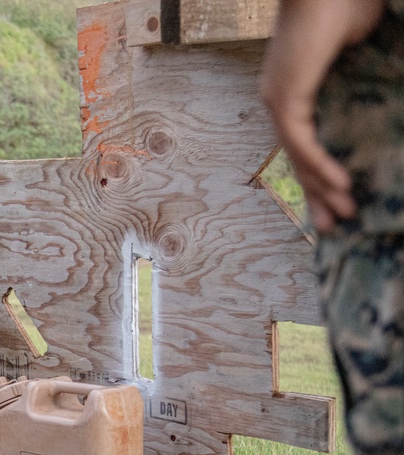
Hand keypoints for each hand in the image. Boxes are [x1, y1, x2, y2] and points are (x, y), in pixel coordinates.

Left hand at [260, 0, 382, 232]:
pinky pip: (301, 141)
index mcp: (293, 91)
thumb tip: (384, 92)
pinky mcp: (283, 96)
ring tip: (344, 216)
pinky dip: (320, 165)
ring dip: (322, 188)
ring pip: (299, 156)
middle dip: (317, 195)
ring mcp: (278, 98)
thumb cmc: (345, 2)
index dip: (320, 173)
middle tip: (334, 225)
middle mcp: (280, 99)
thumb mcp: (361, 47)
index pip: (305, 143)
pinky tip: (339, 187)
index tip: (337, 200)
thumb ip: (365, 74)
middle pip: (298, 158)